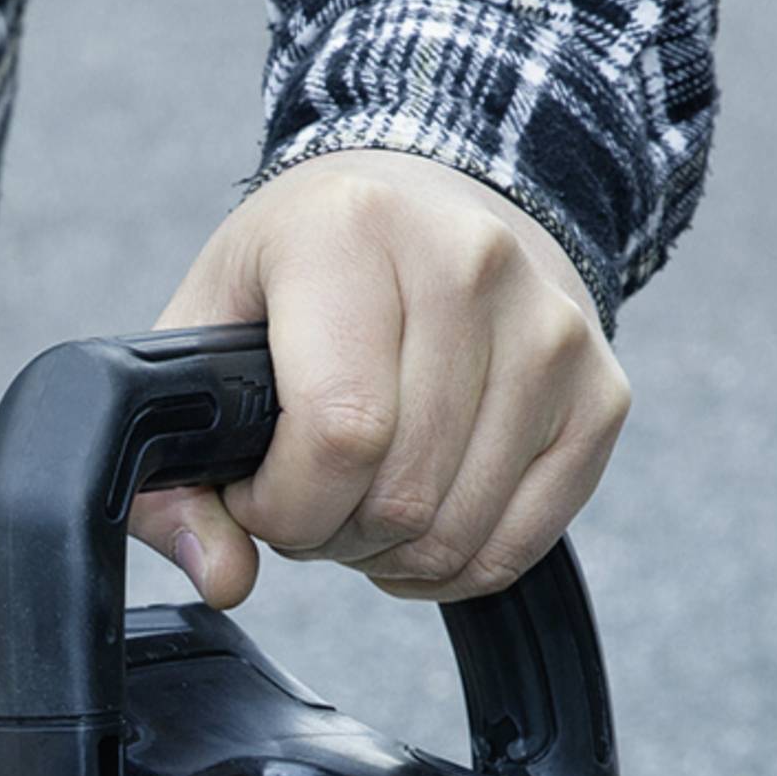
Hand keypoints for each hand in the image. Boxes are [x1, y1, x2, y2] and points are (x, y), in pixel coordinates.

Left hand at [131, 151, 631, 605]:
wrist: (426, 198)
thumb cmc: (302, 272)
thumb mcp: (204, 334)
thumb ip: (176, 473)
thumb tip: (223, 577)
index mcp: (352, 232)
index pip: (338, 433)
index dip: (282, 507)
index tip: (257, 492)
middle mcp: (470, 262)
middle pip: (400, 493)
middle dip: (328, 533)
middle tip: (308, 494)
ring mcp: (551, 326)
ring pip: (457, 530)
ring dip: (389, 552)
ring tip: (360, 497)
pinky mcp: (601, 390)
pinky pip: (521, 542)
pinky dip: (455, 564)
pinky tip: (419, 520)